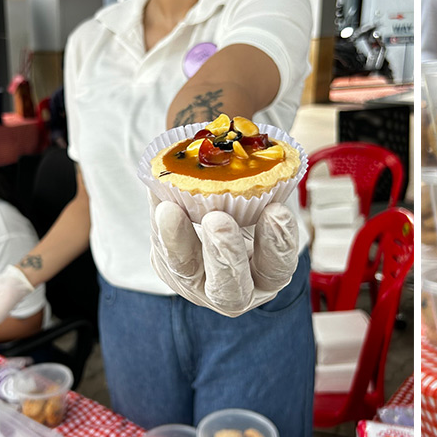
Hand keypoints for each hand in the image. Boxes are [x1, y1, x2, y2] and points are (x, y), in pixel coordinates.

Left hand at [148, 193, 299, 316]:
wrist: (216, 220)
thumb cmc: (252, 214)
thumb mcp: (263, 205)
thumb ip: (263, 187)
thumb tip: (261, 148)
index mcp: (268, 276)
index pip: (278, 267)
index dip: (278, 243)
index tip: (275, 210)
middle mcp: (235, 289)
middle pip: (231, 286)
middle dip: (225, 253)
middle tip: (218, 220)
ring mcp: (198, 283)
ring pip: (185, 271)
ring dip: (178, 238)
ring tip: (170, 209)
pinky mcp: (169, 269)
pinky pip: (161, 247)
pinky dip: (160, 222)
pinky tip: (158, 198)